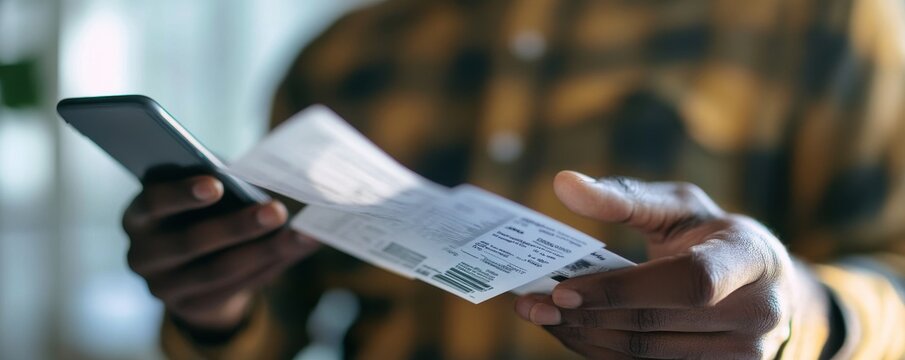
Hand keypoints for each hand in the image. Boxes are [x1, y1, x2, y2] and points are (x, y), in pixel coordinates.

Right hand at [123, 176, 318, 334]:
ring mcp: (164, 287)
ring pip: (219, 270)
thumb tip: (262, 173)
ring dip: (265, 251)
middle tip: (277, 210)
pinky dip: (272, 266)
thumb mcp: (198, 194)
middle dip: (238, 226)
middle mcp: (143, 255)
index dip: (182, 194)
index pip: (153, 204)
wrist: (187, 265)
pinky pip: (236, 287)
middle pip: (191, 242)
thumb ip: (217, 183)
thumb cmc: (198, 211)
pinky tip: (298, 248)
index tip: (216, 184)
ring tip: (302, 234)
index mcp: (138, 216)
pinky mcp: (192, 307)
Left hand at [514, 171, 827, 358]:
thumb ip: (624, 197)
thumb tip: (563, 183)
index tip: (562, 290)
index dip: (621, 290)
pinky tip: (575, 333)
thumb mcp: (678, 206)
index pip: (688, 282)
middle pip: (655, 326)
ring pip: (647, 356)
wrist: (766, 286)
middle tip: (534, 305)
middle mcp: (757, 312)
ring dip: (587, 339)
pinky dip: (604, 353)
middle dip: (586, 316)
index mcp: (748, 257)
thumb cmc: (712, 236)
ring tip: (545, 318)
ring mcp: (745, 353)